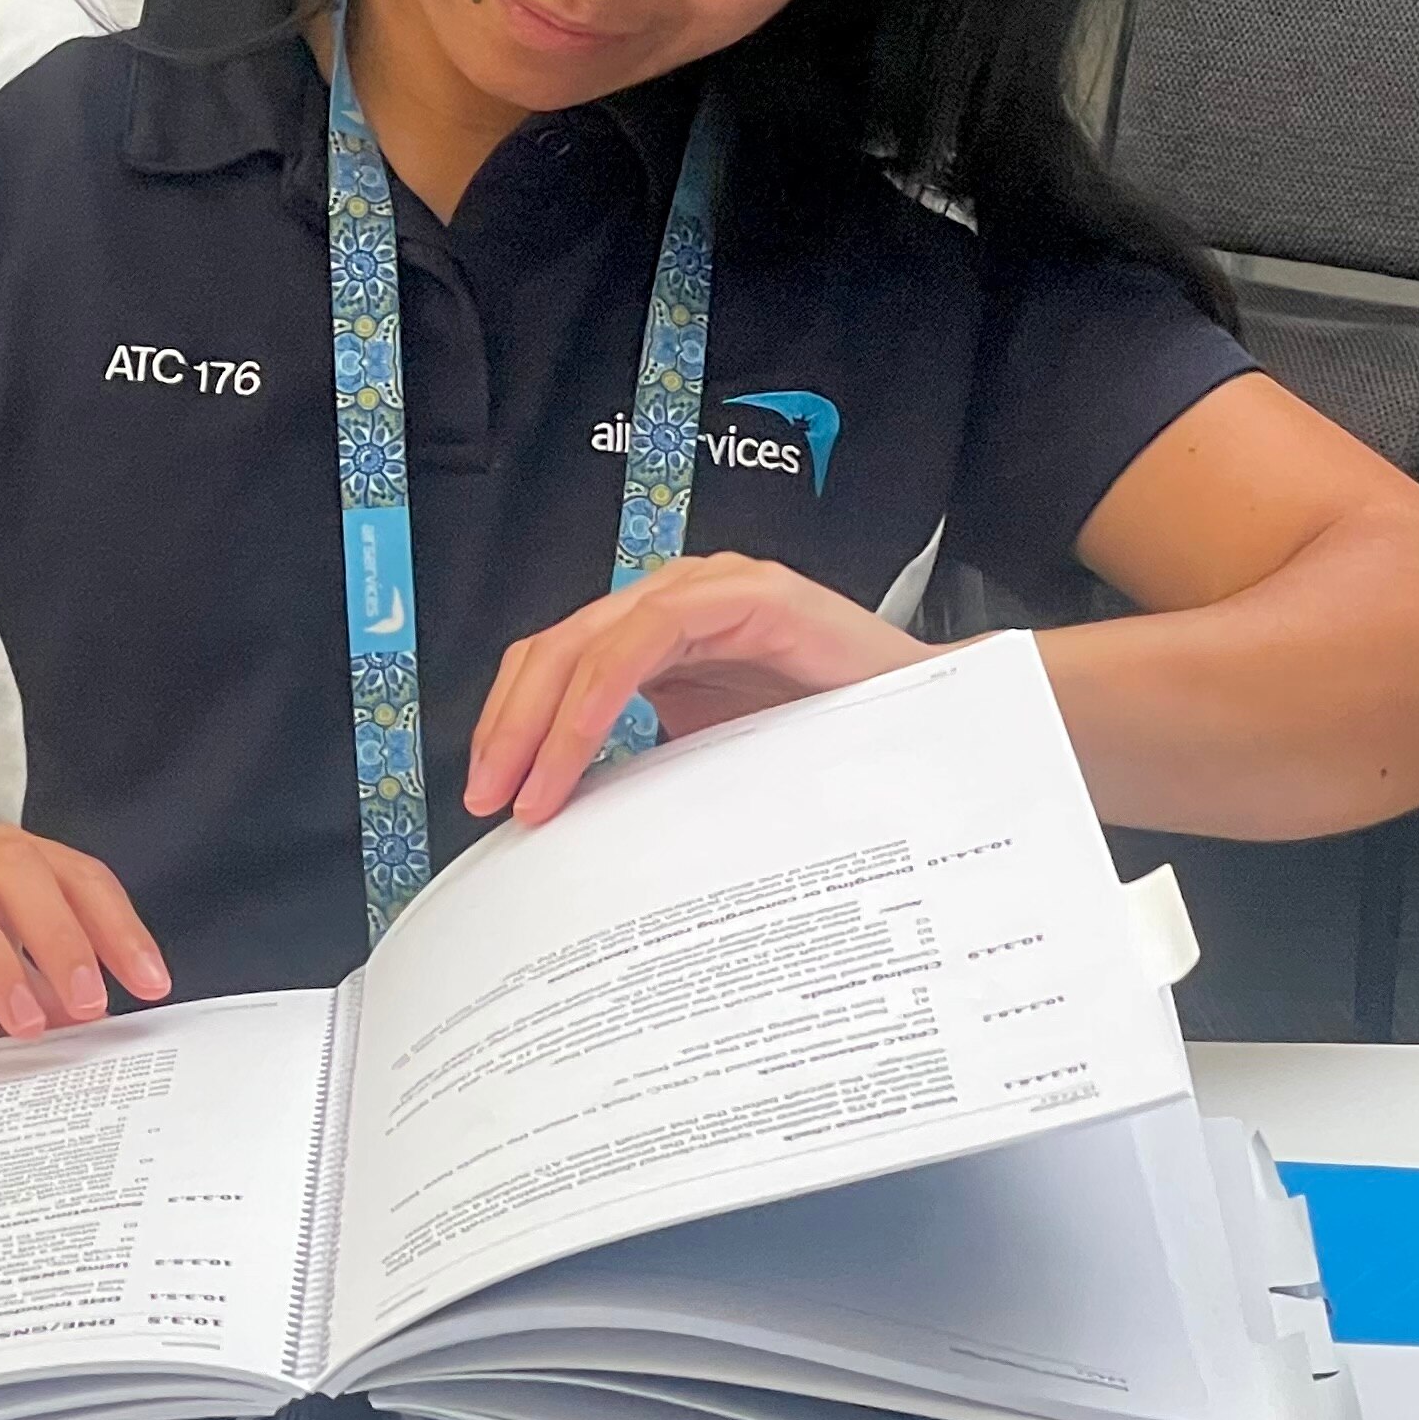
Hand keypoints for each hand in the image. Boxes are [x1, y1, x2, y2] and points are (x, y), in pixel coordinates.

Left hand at [464, 552, 934, 827]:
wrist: (931, 724)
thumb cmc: (829, 741)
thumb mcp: (710, 760)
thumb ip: (643, 770)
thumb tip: (563, 829)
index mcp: (654, 634)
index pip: (553, 665)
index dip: (507, 724)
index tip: (487, 795)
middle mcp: (671, 603)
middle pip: (554, 651)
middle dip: (507, 727)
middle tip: (488, 799)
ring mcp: (706, 590)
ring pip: (586, 643)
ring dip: (542, 722)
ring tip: (527, 792)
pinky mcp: (744, 596)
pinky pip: (644, 641)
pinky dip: (596, 700)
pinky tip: (577, 754)